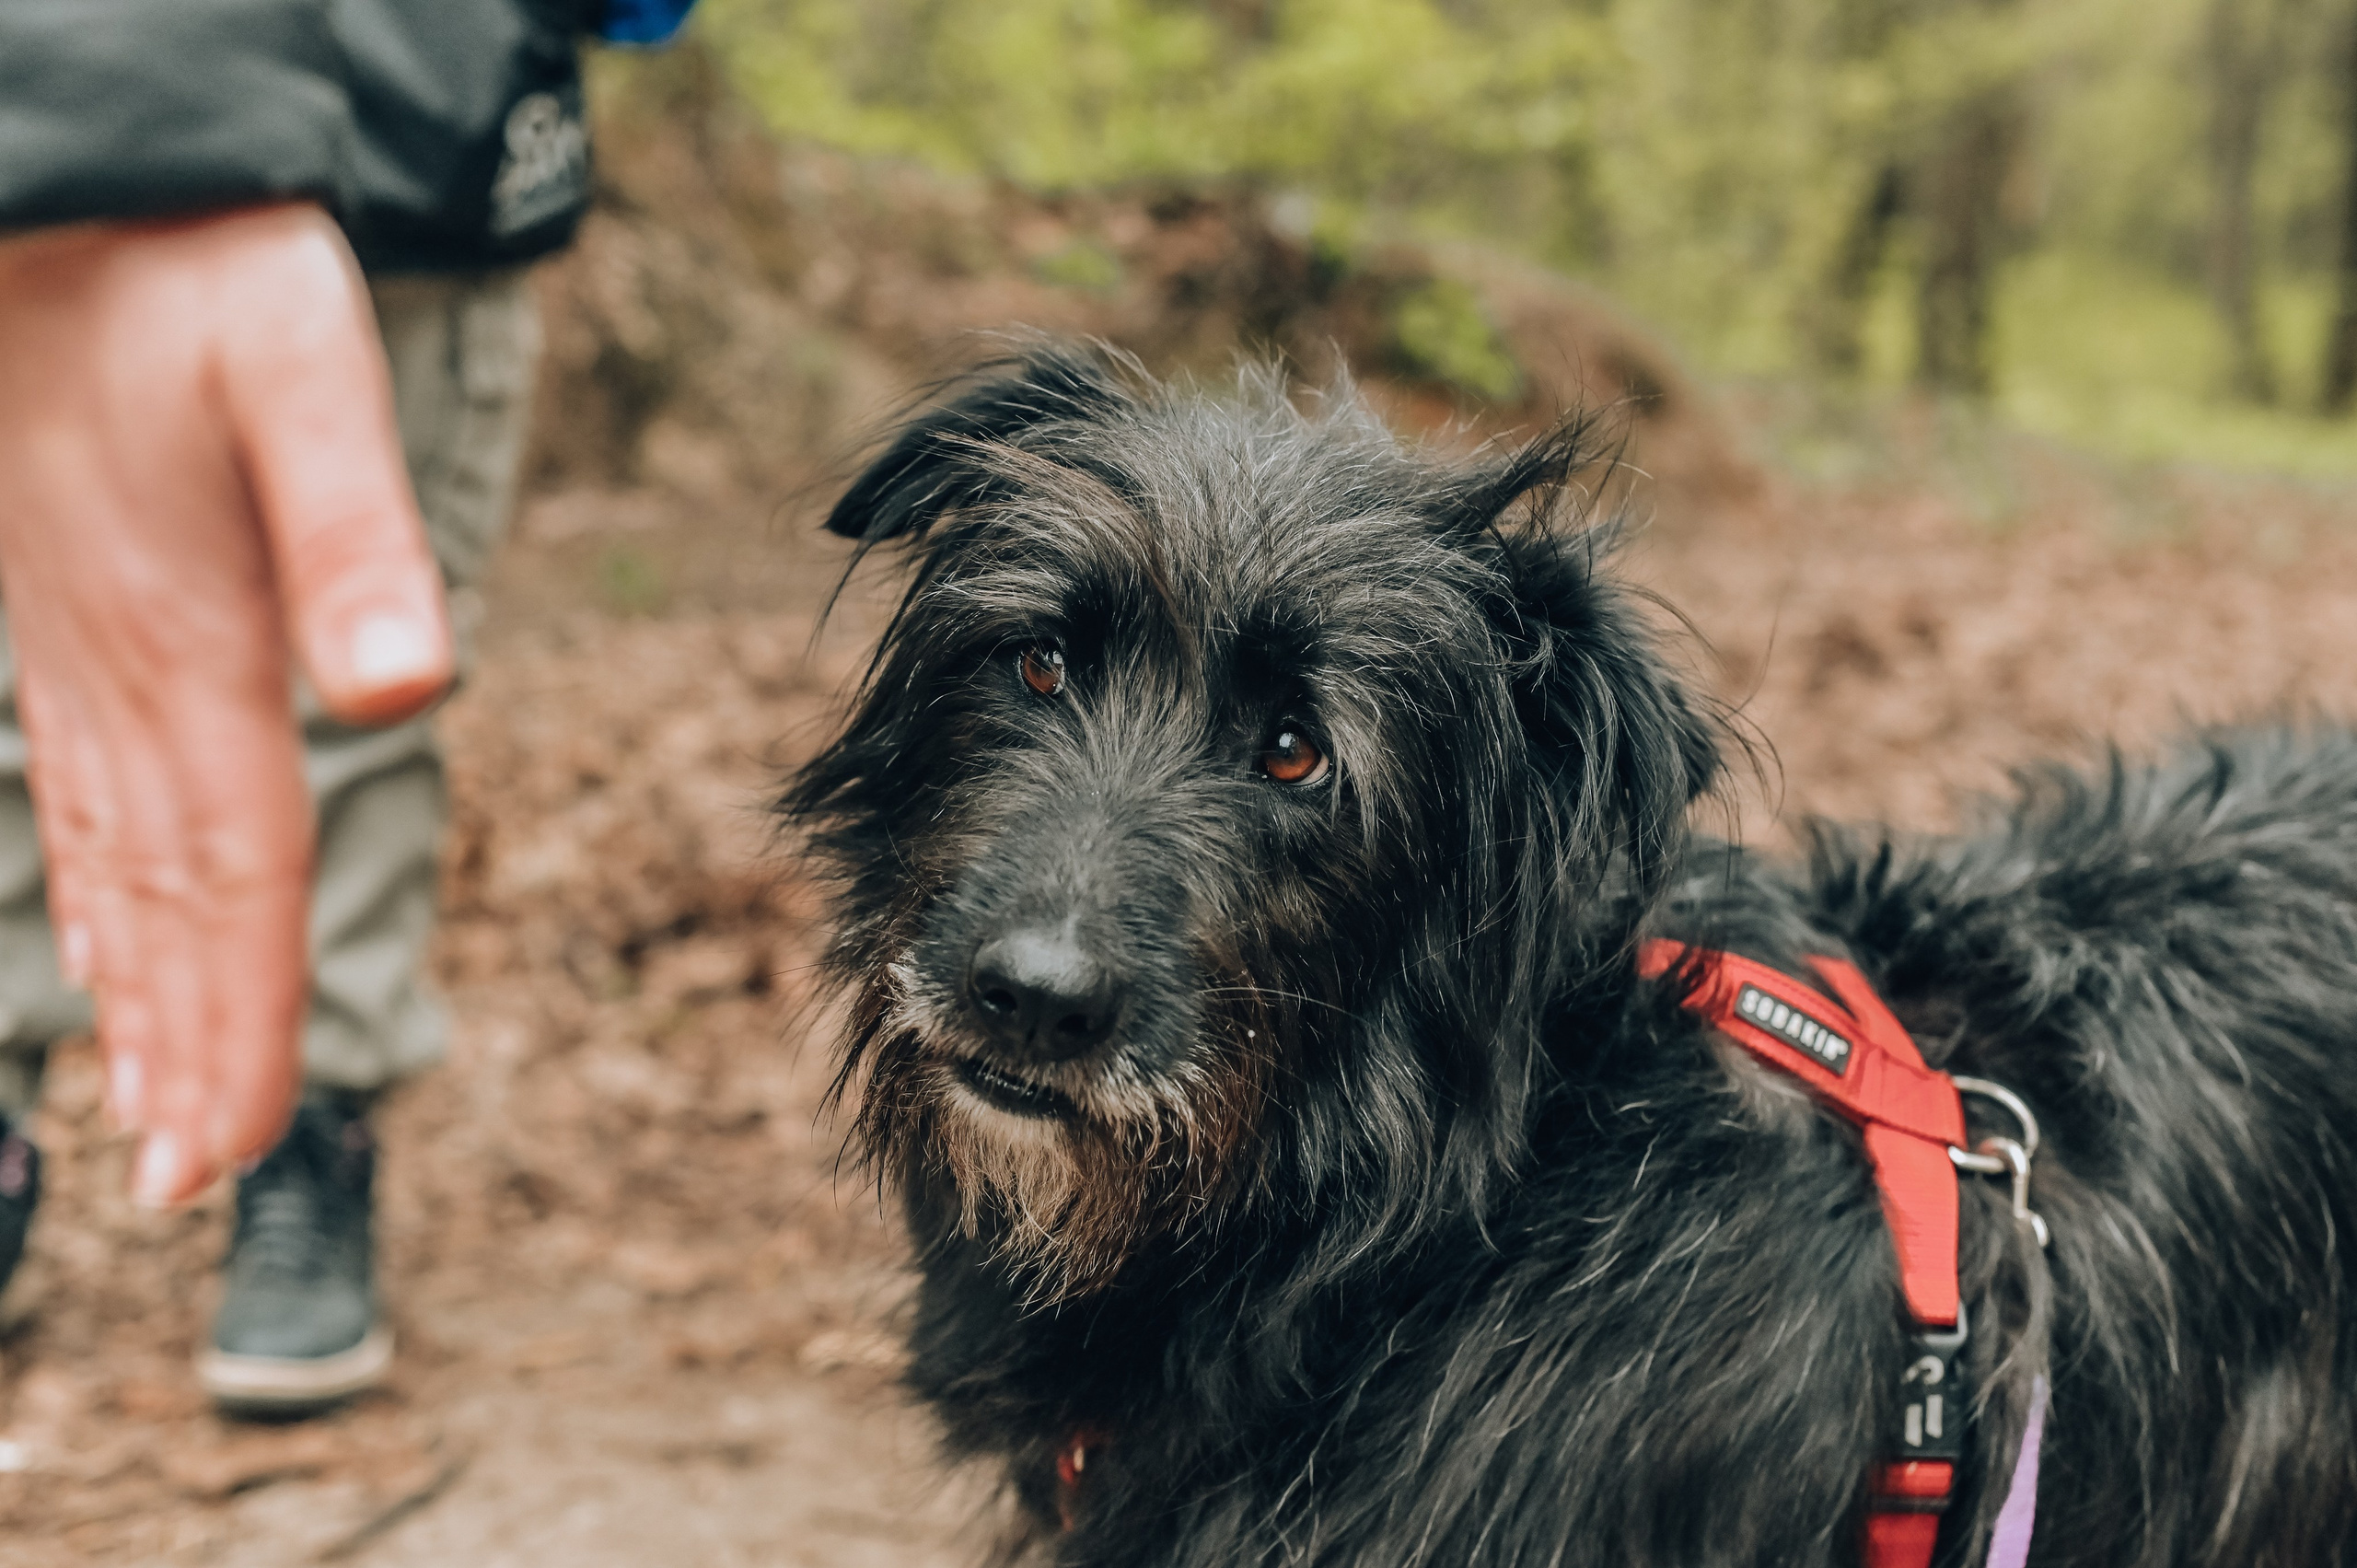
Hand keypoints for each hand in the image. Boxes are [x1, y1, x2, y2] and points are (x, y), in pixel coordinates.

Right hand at [0, 204, 452, 1203]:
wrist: (74, 206)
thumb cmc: (200, 283)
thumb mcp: (303, 373)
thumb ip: (359, 532)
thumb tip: (415, 681)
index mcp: (197, 649)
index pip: (237, 876)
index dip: (245, 1016)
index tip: (238, 1141)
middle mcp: (130, 680)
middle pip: (171, 903)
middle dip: (188, 1045)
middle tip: (191, 1181)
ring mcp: (86, 662)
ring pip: (119, 867)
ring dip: (139, 993)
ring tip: (147, 1110)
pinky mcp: (72, 628)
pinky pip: (84, 799)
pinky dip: (101, 895)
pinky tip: (101, 948)